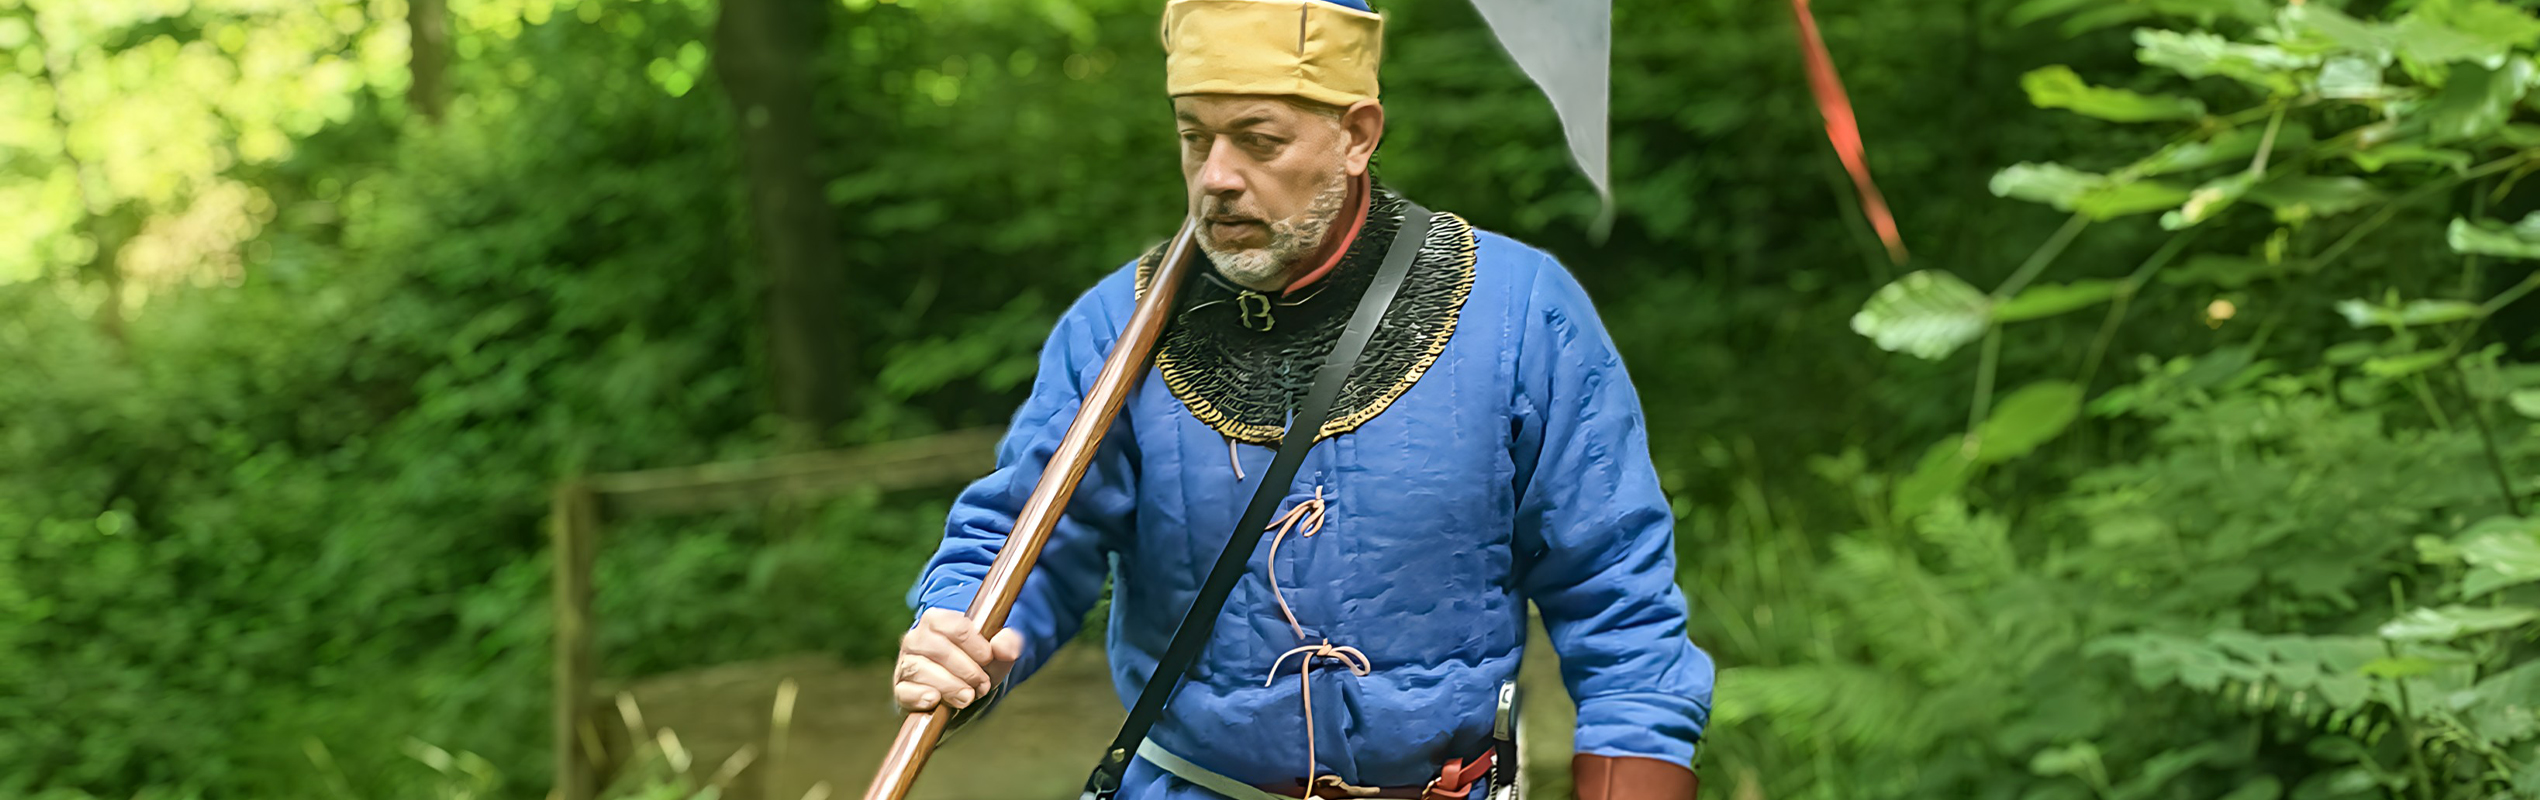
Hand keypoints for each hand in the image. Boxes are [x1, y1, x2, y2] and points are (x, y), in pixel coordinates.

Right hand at [893, 608, 1023, 713]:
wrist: (966, 690)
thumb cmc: (979, 664)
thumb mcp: (998, 652)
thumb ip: (1008, 643)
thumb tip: (1006, 649)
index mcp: (937, 620)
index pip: (954, 626)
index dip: (975, 645)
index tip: (989, 658)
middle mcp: (916, 639)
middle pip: (937, 649)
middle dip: (965, 669)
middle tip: (983, 684)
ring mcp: (906, 664)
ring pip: (920, 669)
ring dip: (949, 685)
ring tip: (968, 696)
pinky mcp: (902, 689)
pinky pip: (904, 691)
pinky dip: (919, 696)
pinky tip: (935, 700)